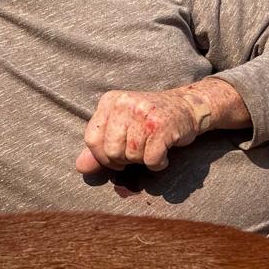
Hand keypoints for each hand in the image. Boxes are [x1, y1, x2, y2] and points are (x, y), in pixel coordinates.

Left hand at [76, 87, 211, 174]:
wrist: (187, 107)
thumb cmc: (150, 121)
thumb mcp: (121, 127)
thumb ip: (99, 147)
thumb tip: (81, 168)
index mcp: (110, 101)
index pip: (91, 139)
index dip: (102, 157)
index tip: (117, 158)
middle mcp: (124, 103)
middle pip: (111, 151)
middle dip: (125, 159)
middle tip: (139, 151)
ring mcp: (143, 113)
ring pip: (131, 156)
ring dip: (143, 160)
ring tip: (153, 147)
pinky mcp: (162, 126)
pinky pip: (151, 160)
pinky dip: (158, 163)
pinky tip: (164, 153)